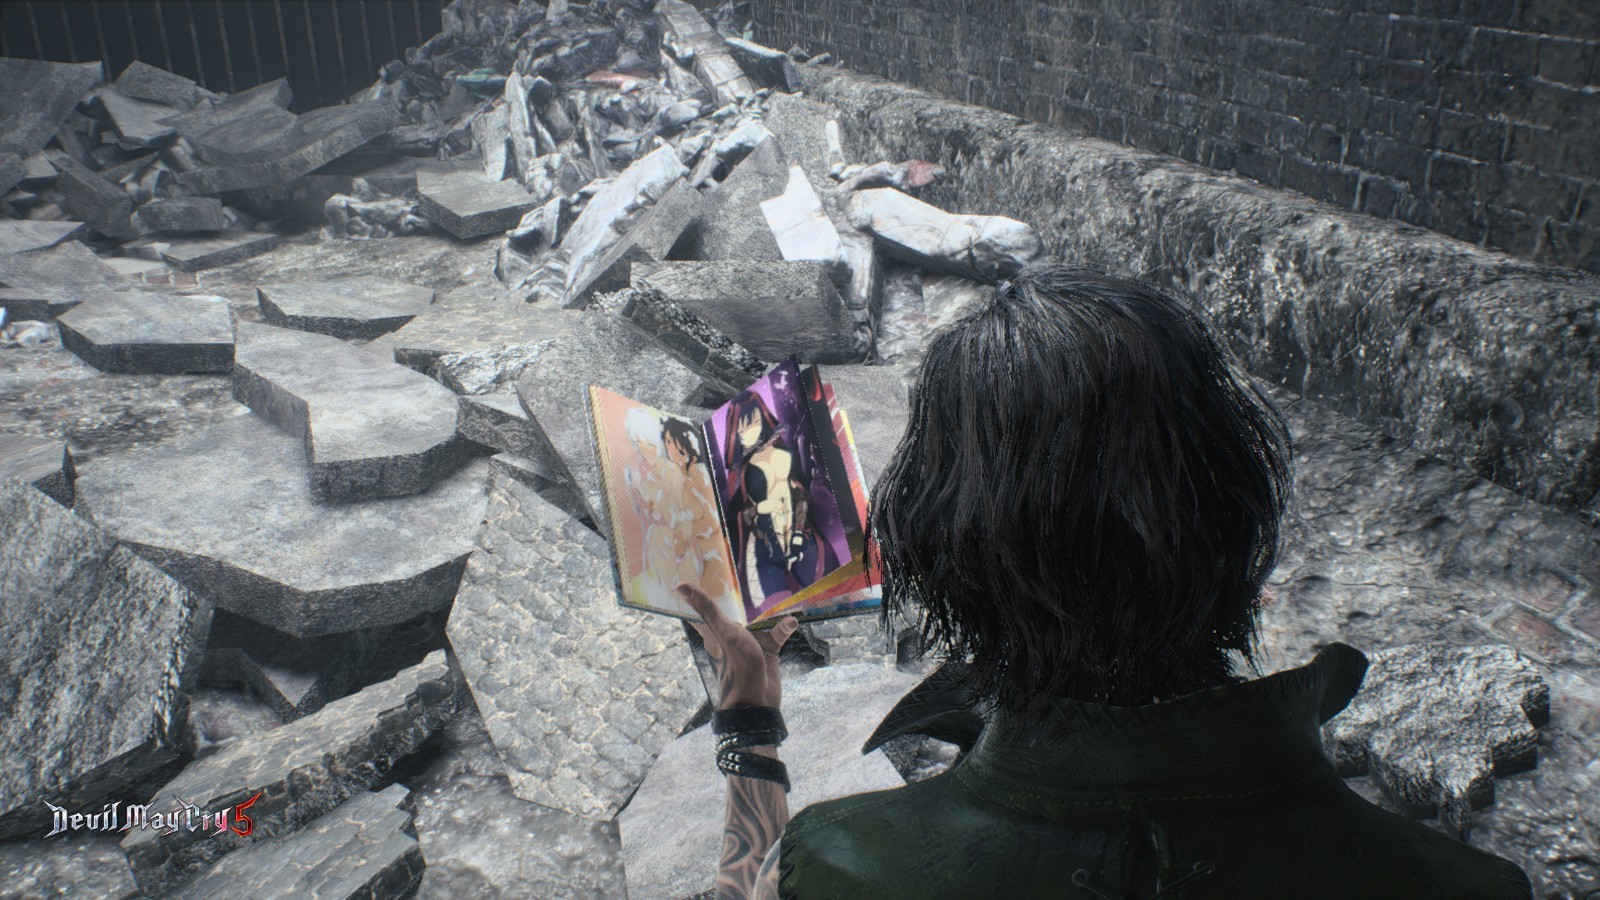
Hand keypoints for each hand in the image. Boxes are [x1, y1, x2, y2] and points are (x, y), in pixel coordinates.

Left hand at [680, 583, 798, 709]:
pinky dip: (784, 627)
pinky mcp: (767, 651)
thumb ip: (706, 608)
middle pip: (729, 611)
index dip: (696, 593)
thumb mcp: (721, 631)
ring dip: (765, 610)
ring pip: (756, 621)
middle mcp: (729, 635)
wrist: (757, 701)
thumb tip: (679, 585)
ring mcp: (749, 643)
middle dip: (735, 596)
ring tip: (775, 592)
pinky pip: (777, 634)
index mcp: (713, 631)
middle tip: (740, 569)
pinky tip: (792, 621)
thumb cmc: (735, 664)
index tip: (697, 573)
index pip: (700, 609)